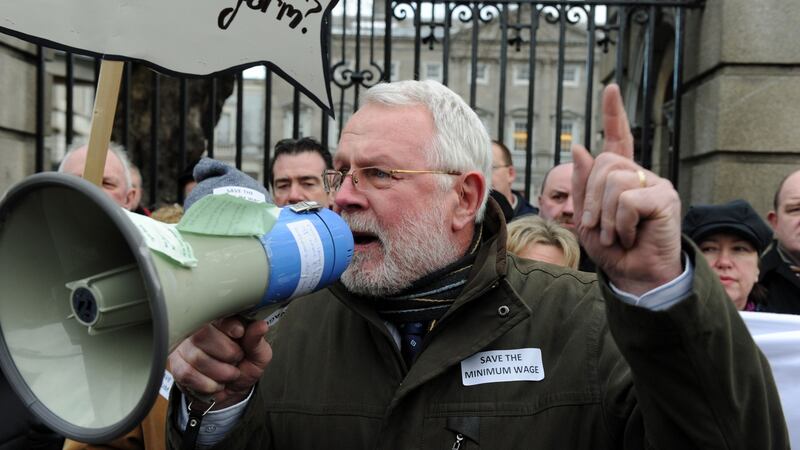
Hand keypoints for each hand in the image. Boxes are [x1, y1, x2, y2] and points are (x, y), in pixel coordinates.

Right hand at [169, 317, 271, 408]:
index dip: (228, 325)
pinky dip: (206, 384)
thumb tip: (261, 326)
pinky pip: (187, 374)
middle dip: (227, 354)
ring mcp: (185, 346)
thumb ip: (256, 341)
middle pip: (203, 336)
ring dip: (219, 372)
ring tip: (230, 373)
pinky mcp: (176, 364)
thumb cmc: (244, 365)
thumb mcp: (258, 354)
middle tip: (237, 360)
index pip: (217, 315)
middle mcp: (198, 329)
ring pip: (196, 357)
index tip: (239, 333)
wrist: (231, 388)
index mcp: (221, 320)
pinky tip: (216, 383)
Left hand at [572, 84, 682, 294]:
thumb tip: (581, 147)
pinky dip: (621, 223)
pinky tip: (632, 235)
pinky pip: (627, 200)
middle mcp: (640, 175)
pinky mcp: (665, 198)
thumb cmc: (613, 250)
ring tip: (617, 235)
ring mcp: (655, 184)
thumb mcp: (587, 218)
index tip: (611, 88)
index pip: (619, 138)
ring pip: (613, 182)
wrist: (635, 276)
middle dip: (590, 199)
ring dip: (606, 217)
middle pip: (603, 163)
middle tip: (597, 228)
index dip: (614, 114)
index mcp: (621, 177)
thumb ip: (582, 186)